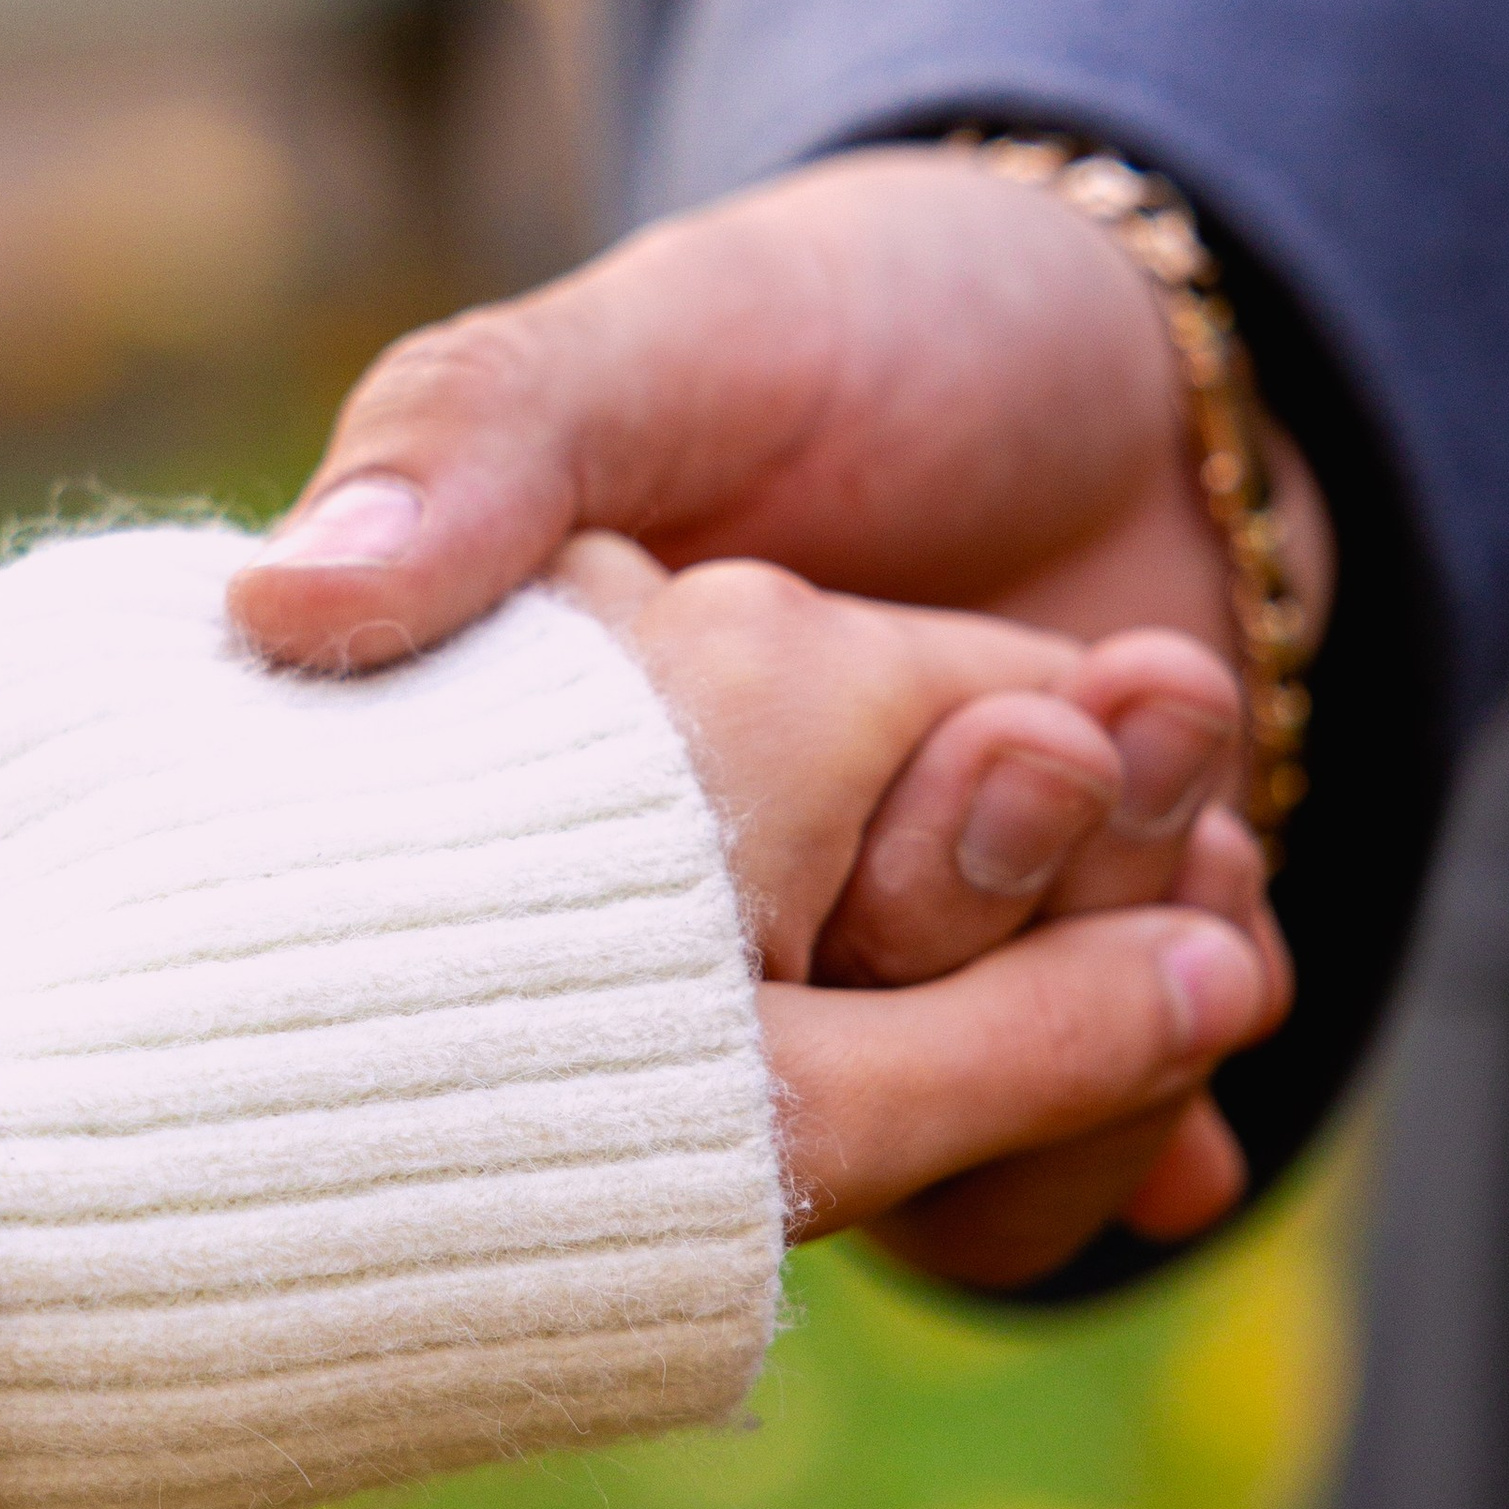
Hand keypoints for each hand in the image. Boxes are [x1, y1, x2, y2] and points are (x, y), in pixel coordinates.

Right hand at [230, 150, 1334, 1285]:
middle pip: (814, 1086)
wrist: (1140, 359)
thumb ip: (489, 441)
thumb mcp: (667, 340)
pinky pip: (1066, 1188)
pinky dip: (1179, 1055)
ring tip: (1175, 732)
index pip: (615, 973)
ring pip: (958, 1167)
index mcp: (529, 805)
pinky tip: (1228, 887)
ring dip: (1111, 959)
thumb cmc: (862, 320)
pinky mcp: (991, 1061)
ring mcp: (840, 1018)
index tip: (1018, 728)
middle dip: (993, 893)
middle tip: (1082, 724)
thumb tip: (280, 610)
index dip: (827, 873)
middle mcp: (667, 951)